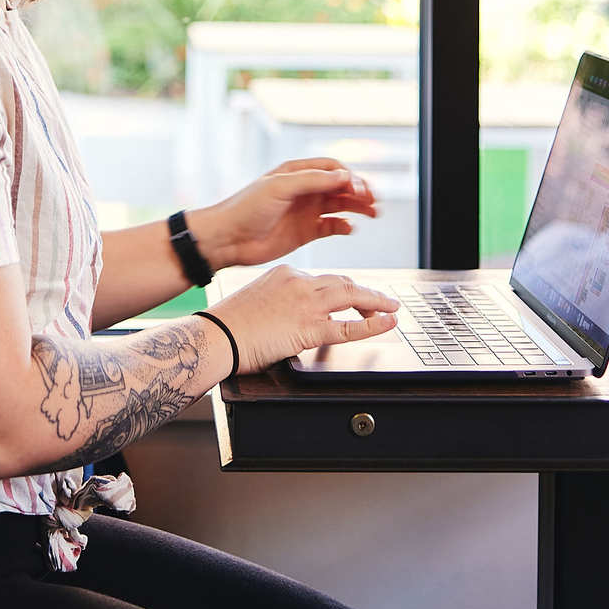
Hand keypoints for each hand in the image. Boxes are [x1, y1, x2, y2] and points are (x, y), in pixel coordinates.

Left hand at [197, 158, 379, 269]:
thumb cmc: (247, 208)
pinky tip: (349, 228)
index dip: (349, 176)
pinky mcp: (305, 232)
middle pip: (341, 186)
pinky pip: (332, 226)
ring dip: (358, 207)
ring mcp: (305, 211)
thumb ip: (313, 181)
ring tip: (373, 213)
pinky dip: (343, 226)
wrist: (228, 239)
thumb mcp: (279, 187)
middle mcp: (304, 190)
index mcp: (297, 173)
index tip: (359, 187)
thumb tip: (345, 176)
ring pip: (340, 205)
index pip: (332, 168)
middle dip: (360, 191)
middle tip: (374, 201)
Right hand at [208, 265, 399, 373]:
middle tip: (382, 300)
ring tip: (390, 307)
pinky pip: (348, 327)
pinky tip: (386, 323)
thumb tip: (292, 318)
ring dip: (375, 301)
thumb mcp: (258, 300)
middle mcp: (299, 282)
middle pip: (342, 282)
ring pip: (351, 296)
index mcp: (286, 273)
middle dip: (365, 291)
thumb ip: (281, 303)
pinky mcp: (308, 327)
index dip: (342, 289)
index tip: (351, 297)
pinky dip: (372, 324)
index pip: (323, 279)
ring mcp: (306, 303)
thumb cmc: (230, 324)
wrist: (218, 335)